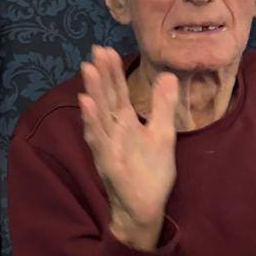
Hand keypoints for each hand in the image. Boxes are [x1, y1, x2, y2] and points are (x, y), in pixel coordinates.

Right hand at [77, 45, 177, 250]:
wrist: (146, 206)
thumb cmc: (151, 172)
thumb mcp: (163, 134)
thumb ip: (163, 106)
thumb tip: (168, 75)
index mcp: (125, 122)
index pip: (117, 92)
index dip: (112, 71)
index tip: (105, 50)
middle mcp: (112, 130)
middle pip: (105, 98)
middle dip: (100, 75)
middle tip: (95, 51)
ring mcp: (107, 145)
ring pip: (98, 115)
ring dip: (92, 93)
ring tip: (87, 70)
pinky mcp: (107, 161)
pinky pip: (98, 140)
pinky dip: (92, 123)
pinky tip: (87, 106)